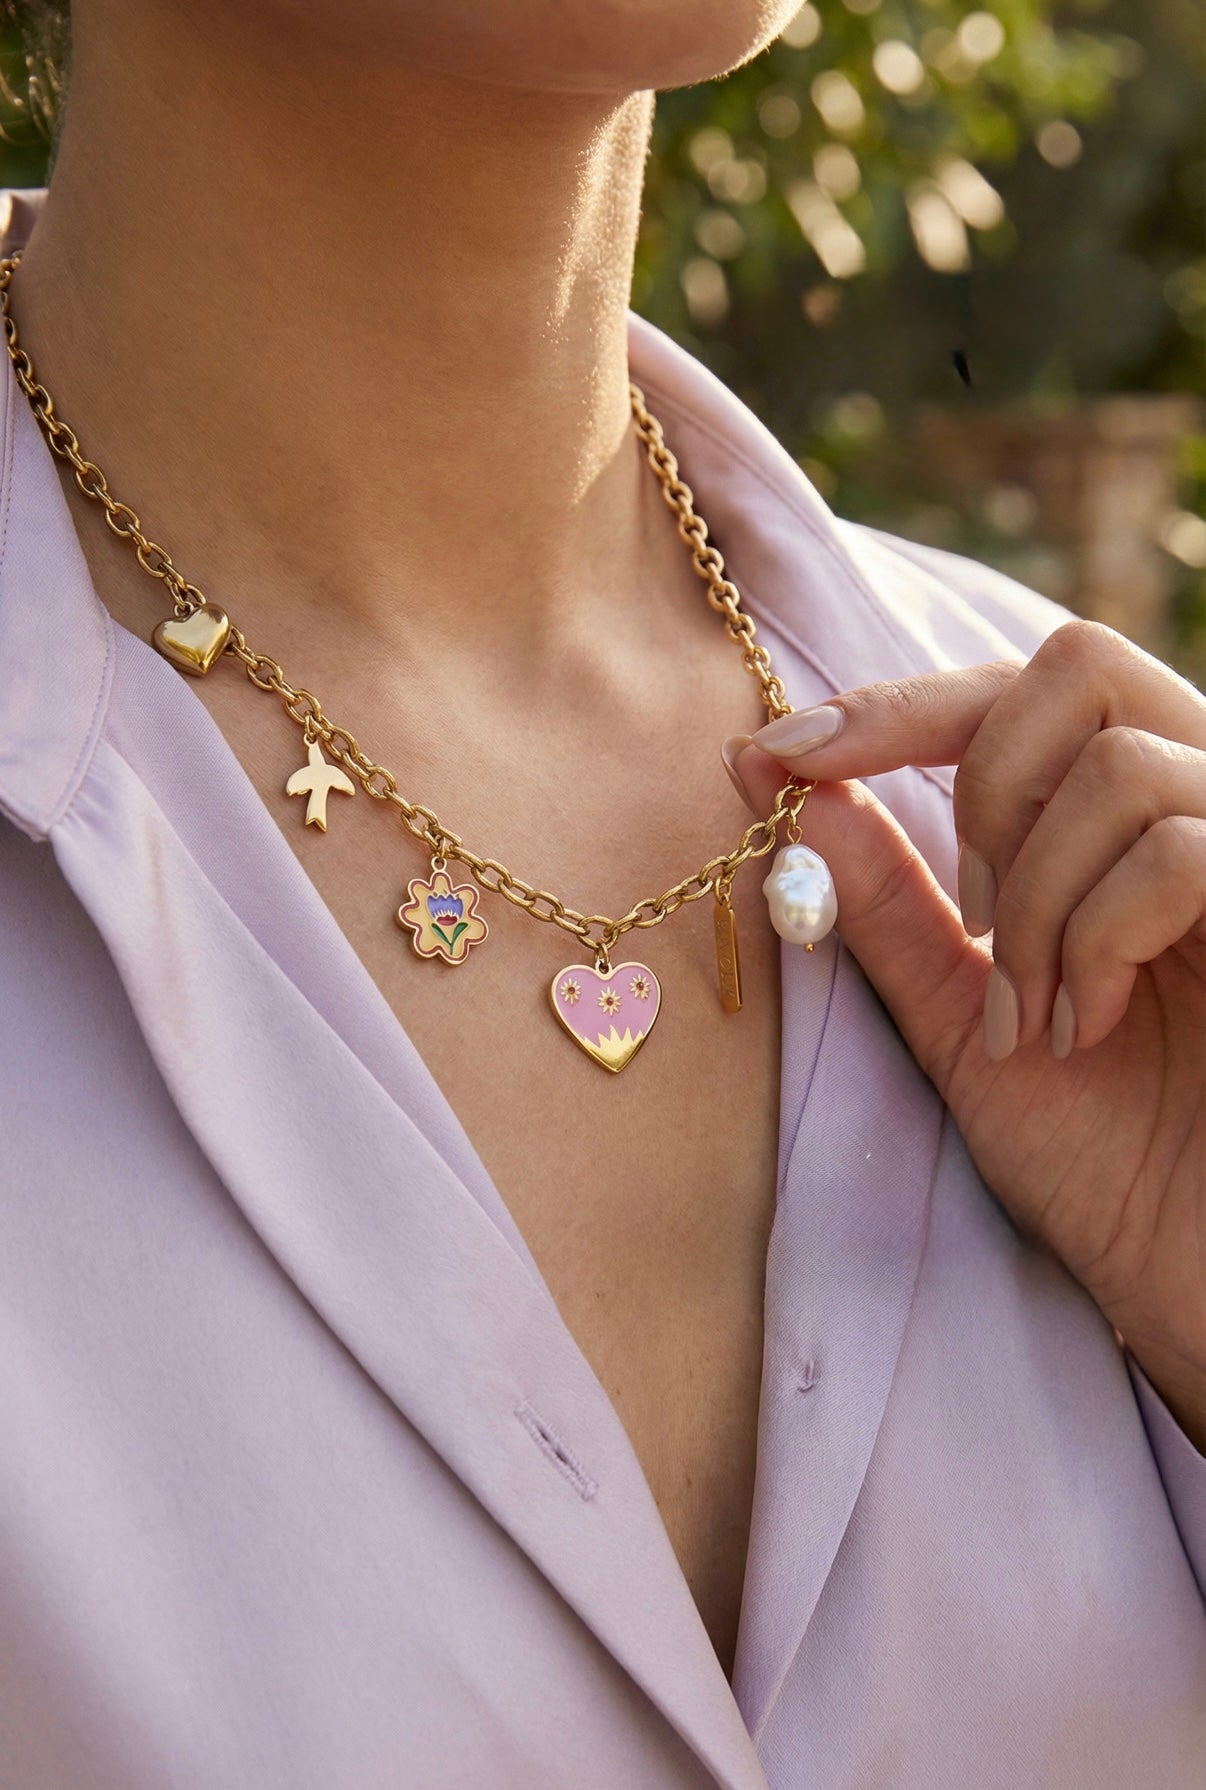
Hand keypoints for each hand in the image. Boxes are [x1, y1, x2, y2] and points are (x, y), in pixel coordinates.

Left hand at [724, 619, 1205, 1449]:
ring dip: (1035, 901)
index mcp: (1129, 821)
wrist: (1195, 1278)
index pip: (1015, 692)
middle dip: (984, 784)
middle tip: (974, 921)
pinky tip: (1086, 1024)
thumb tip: (773, 778)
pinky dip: (1096, 939)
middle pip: (1078, 664)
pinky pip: (1177, 850)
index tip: (777, 756)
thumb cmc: (1102, 1159)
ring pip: (1119, 767)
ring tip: (1033, 1015)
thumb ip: (884, 895)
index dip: (894, 706)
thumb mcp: (961, 1015)